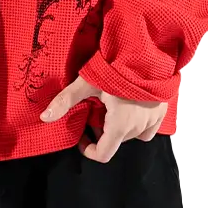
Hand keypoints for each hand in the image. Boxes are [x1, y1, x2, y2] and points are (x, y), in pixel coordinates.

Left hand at [40, 78, 166, 162]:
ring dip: (119, 126)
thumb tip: (44, 117)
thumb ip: (66, 101)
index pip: (103, 154)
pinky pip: (149, 127)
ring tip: (112, 105)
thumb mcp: (87, 83)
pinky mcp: (163, 111)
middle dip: (102, 130)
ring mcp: (153, 120)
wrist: (148, 53)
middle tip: (94, 110)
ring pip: (132, 134)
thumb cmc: (118, 67)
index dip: (89, 149)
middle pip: (116, 140)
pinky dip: (138, 122)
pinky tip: (131, 106)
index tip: (82, 135)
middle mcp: (138, 127)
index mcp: (120, 126)